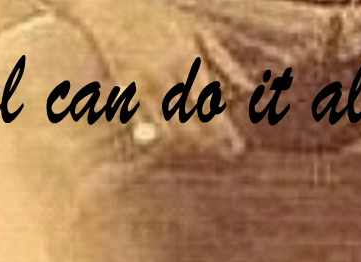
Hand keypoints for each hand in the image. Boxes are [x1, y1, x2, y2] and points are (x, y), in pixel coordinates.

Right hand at [64, 0, 246, 155]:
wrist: (112, 7)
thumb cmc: (160, 17)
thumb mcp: (197, 31)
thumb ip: (224, 60)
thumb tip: (248, 88)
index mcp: (188, 60)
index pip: (212, 107)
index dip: (225, 132)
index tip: (236, 148)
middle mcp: (166, 74)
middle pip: (191, 124)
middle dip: (207, 142)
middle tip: (216, 149)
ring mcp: (142, 82)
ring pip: (167, 129)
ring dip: (183, 139)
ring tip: (194, 141)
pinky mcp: (123, 89)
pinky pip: (142, 124)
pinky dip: (157, 133)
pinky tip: (166, 132)